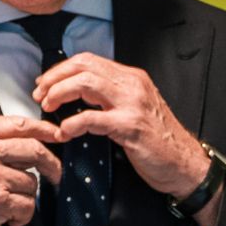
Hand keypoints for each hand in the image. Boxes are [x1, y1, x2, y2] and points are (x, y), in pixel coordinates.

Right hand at [0, 116, 64, 225]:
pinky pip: (28, 205)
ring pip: (32, 181)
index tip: (58, 135)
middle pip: (33, 149)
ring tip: (6, 203)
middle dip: (51, 164)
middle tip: (56, 173)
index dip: (44, 129)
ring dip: (25, 196)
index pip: (18, 124)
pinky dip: (21, 216)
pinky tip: (6, 218)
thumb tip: (32, 139)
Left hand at [36, 53, 212, 201]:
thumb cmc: (159, 142)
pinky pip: (93, 118)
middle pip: (84, 66)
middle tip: (40, 94)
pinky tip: (64, 131)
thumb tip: (80, 95)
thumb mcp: (135, 109)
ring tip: (48, 106)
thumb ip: (112, 98)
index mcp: (132, 79)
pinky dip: (73, 123)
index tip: (45, 83)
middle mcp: (133, 85)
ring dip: (60, 93)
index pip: (89, 61)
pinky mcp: (131, 127)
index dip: (62, 69)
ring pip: (86, 83)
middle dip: (55, 78)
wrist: (185, 164)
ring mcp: (132, 105)